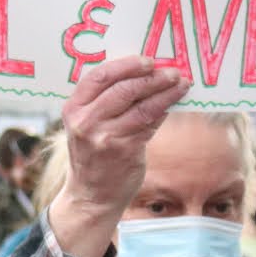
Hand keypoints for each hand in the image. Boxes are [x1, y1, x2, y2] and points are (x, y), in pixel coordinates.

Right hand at [51, 56, 191, 256]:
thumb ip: (104, 101)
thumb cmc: (93, 153)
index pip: (99, 76)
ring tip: (182, 84)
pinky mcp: (125, 151)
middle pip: (124, 89)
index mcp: (73, 108)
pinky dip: (163, 111)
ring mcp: (106, 137)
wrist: (91, 195)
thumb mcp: (86, 124)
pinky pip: (149, 124)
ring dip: (166, 93)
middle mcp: (87, 121)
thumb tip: (143, 74)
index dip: (126, 65)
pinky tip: (172, 104)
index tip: (148, 61)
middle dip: (152, 77)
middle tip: (172, 71)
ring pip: (142, 106)